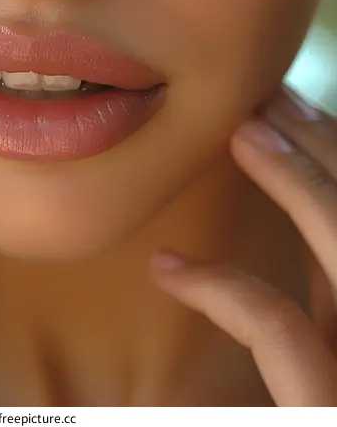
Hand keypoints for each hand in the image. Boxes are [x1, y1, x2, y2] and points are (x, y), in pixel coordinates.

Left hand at [150, 84, 336, 405]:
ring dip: (299, 180)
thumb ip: (316, 295)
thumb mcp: (319, 348)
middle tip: (271, 94)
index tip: (288, 110)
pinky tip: (168, 268)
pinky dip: (224, 287)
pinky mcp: (325, 410)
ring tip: (244, 132)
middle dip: (323, 146)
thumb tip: (257, 208)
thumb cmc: (290, 394)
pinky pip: (277, 326)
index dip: (327, 160)